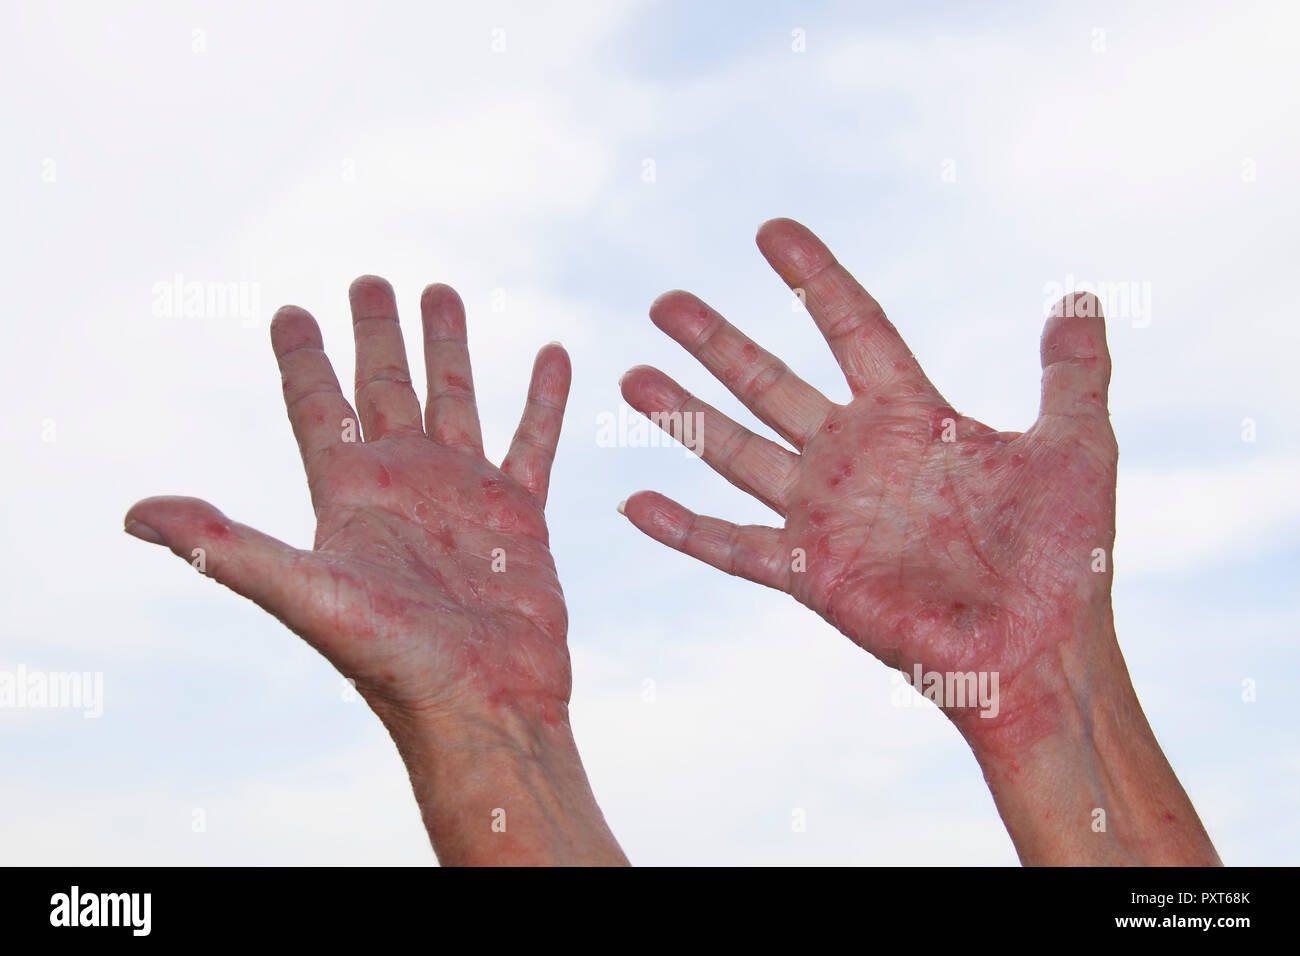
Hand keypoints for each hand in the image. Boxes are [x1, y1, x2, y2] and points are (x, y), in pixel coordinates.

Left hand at [126, 276, 624, 864]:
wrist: (484, 705)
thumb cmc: (394, 661)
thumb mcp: (305, 594)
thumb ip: (226, 548)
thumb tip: (133, 513)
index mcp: (351, 495)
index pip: (317, 408)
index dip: (301, 358)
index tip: (289, 311)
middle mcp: (404, 486)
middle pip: (383, 389)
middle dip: (375, 333)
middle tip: (368, 280)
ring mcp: (464, 497)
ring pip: (454, 401)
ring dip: (448, 348)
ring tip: (444, 292)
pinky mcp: (519, 516)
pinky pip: (532, 440)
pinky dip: (542, 398)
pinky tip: (551, 354)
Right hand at [619, 219, 1217, 863]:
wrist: (1038, 651)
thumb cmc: (1062, 557)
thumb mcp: (1077, 446)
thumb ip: (1071, 373)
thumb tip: (1080, 298)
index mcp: (913, 416)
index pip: (852, 326)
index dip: (812, 278)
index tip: (770, 231)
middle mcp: (855, 456)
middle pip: (771, 382)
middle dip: (717, 342)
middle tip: (664, 302)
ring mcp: (825, 514)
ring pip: (736, 451)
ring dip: (684, 414)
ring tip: (629, 377)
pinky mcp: (809, 571)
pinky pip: (732, 545)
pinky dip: (682, 529)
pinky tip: (632, 502)